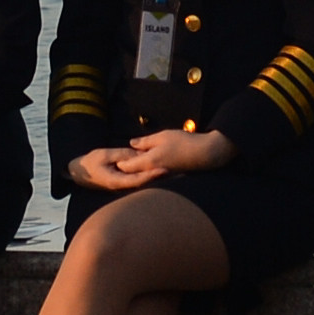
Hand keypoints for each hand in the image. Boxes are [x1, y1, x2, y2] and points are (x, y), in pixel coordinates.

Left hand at [69, 128, 232, 189]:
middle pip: (132, 176)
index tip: (107, 160)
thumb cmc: (184, 142)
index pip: (126, 166)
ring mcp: (162, 176)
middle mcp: (153, 172)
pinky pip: (151, 178)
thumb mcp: (162, 136)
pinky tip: (144, 172)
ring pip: (141, 178)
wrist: (206, 154)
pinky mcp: (168, 177)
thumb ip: (145, 142)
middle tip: (110, 168)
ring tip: (124, 171)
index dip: (117, 163)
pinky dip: (145, 176)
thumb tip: (132, 144)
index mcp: (149, 161)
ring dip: (133, 175)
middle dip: (122, 172)